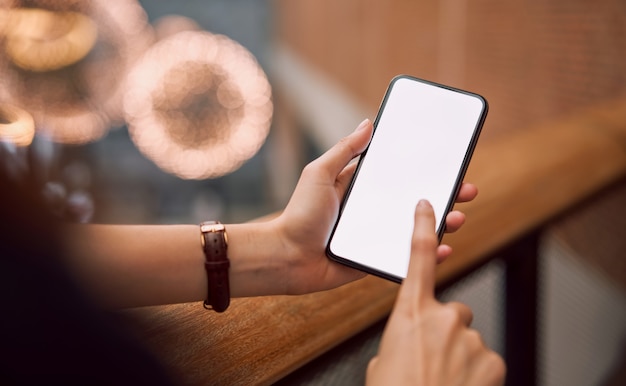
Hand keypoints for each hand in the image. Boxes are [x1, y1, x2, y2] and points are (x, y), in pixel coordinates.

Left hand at [271, 119, 477, 294]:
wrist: (286, 257)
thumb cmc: (299, 214)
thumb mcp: (319, 173)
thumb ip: (345, 150)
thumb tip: (369, 122)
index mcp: (362, 188)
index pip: (400, 175)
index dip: (425, 169)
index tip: (450, 161)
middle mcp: (374, 210)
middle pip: (416, 201)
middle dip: (445, 194)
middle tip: (467, 189)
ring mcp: (377, 235)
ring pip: (417, 228)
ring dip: (443, 222)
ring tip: (457, 217)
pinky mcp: (376, 259)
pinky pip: (406, 256)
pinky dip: (427, 252)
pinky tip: (443, 247)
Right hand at [366, 200, 505, 385]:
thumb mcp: (382, 363)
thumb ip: (400, 340)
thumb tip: (412, 341)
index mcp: (409, 314)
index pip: (418, 258)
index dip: (423, 227)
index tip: (427, 207)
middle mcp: (443, 318)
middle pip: (450, 309)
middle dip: (443, 330)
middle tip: (429, 359)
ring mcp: (470, 337)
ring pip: (466, 337)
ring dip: (457, 354)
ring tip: (442, 378)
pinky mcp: (493, 357)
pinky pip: (483, 356)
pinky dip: (474, 370)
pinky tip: (460, 385)